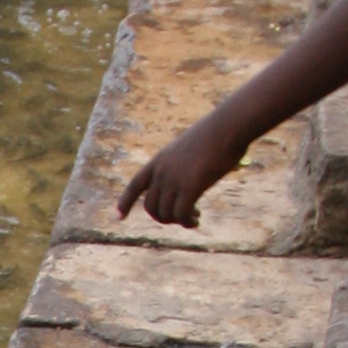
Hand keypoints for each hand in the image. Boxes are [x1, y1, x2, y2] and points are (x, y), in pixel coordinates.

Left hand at [118, 109, 244, 227]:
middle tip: (183, 217)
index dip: (125, 202)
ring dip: (179, 221)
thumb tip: (193, 180)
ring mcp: (174, 179)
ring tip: (194, 218)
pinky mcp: (190, 187)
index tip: (119, 217)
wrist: (228, 125)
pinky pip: (181, 215)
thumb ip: (186, 164)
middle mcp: (162, 171)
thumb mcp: (193, 148)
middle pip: (150, 206)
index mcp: (160, 160)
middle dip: (163, 217)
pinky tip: (196, 221)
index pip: (135, 184)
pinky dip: (187, 222)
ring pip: (165, 213)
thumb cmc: (217, 133)